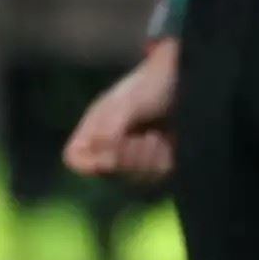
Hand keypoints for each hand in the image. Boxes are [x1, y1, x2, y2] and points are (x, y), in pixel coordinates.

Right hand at [63, 37, 180, 185]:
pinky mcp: (156, 162)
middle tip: (145, 137)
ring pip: (134, 179)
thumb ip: (110, 130)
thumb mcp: (128, 104)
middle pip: (109, 174)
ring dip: (148, 159)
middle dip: (129, 159)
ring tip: (157, 136)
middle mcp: (110, 144)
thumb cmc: (150, 85)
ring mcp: (133, 155)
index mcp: (95, 127)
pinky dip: (163, 160)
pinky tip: (168, 142)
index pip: (75, 158)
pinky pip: (157, 176)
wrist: (184, 80)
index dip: (88, 163)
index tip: (110, 157)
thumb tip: (103, 159)